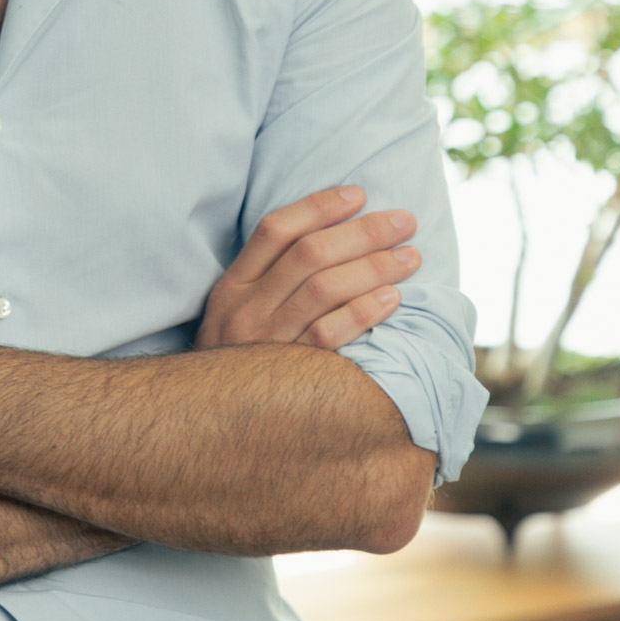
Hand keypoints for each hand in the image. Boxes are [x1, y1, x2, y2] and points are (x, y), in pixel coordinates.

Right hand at [193, 186, 419, 352]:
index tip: (359, 193)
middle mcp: (245, 310)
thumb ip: (269, 280)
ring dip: (374, 266)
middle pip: (309, 254)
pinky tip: (394, 298)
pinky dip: (365, 311)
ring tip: (410, 256)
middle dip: (363, 232)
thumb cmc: (240, 361)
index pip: (275, 230)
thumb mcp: (235, 315)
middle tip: (403, 221)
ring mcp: (267, 343)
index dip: (319, 205)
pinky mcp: (290, 374)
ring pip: (325, 289)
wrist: (210, 426)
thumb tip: (331, 237)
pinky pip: (332, 335)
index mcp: (231, 287)